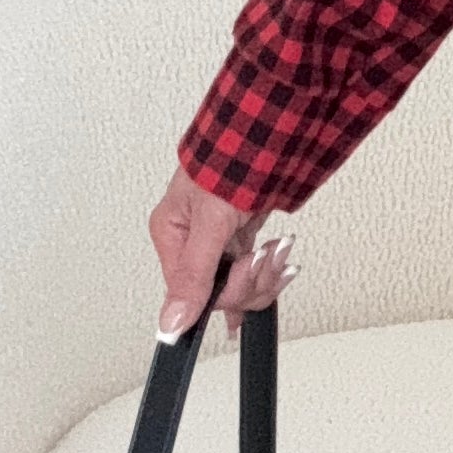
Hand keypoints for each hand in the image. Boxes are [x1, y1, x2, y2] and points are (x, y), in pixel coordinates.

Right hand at [147, 168, 296, 343]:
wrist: (271, 129)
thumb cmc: (233, 159)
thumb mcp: (211, 220)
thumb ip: (194, 275)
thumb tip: (171, 323)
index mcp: (172, 235)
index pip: (193, 293)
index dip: (226, 289)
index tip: (246, 269)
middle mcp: (192, 241)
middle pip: (221, 293)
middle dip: (251, 279)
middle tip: (265, 255)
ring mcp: (219, 239)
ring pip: (241, 285)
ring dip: (266, 273)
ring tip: (279, 248)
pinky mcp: (242, 233)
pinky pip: (253, 269)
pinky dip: (270, 266)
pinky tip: (281, 259)